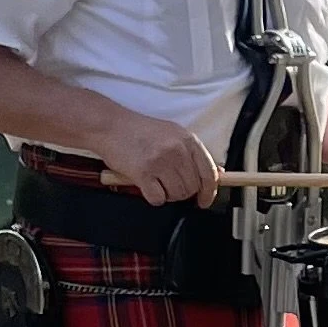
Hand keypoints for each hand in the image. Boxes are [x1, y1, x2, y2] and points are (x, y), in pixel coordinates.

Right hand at [98, 113, 220, 207]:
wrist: (111, 126)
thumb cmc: (141, 131)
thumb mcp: (173, 134)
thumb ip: (193, 154)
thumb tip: (216, 173)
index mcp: (188, 140)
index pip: (209, 173)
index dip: (209, 192)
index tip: (205, 200)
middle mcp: (177, 150)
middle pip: (192, 187)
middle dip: (182, 192)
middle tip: (168, 185)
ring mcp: (160, 161)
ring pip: (177, 195)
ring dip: (167, 194)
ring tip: (156, 182)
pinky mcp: (143, 172)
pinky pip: (158, 199)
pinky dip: (153, 197)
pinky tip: (147, 185)